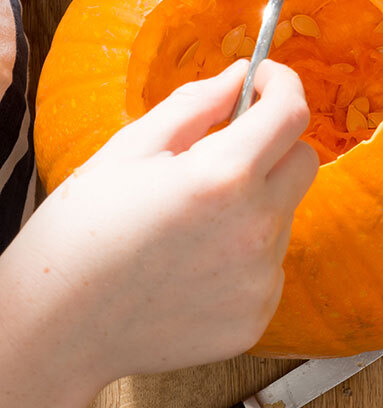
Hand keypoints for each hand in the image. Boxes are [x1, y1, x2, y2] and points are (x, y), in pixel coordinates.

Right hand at [0, 60, 315, 382]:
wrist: (54, 331)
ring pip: (283, 214)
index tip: (263, 80)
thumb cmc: (78, 235)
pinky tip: (190, 268)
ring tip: (187, 227)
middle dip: (272, 145)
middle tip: (221, 155)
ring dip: (252, 205)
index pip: (291, 113)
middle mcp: (257, 227)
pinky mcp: (258, 315)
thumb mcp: (127, 151)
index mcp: (223, 176)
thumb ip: (194, 105)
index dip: (282, 84)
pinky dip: (242, 256)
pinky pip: (269, 265)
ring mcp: (262, 278)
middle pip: (302, 161)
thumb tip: (240, 76)